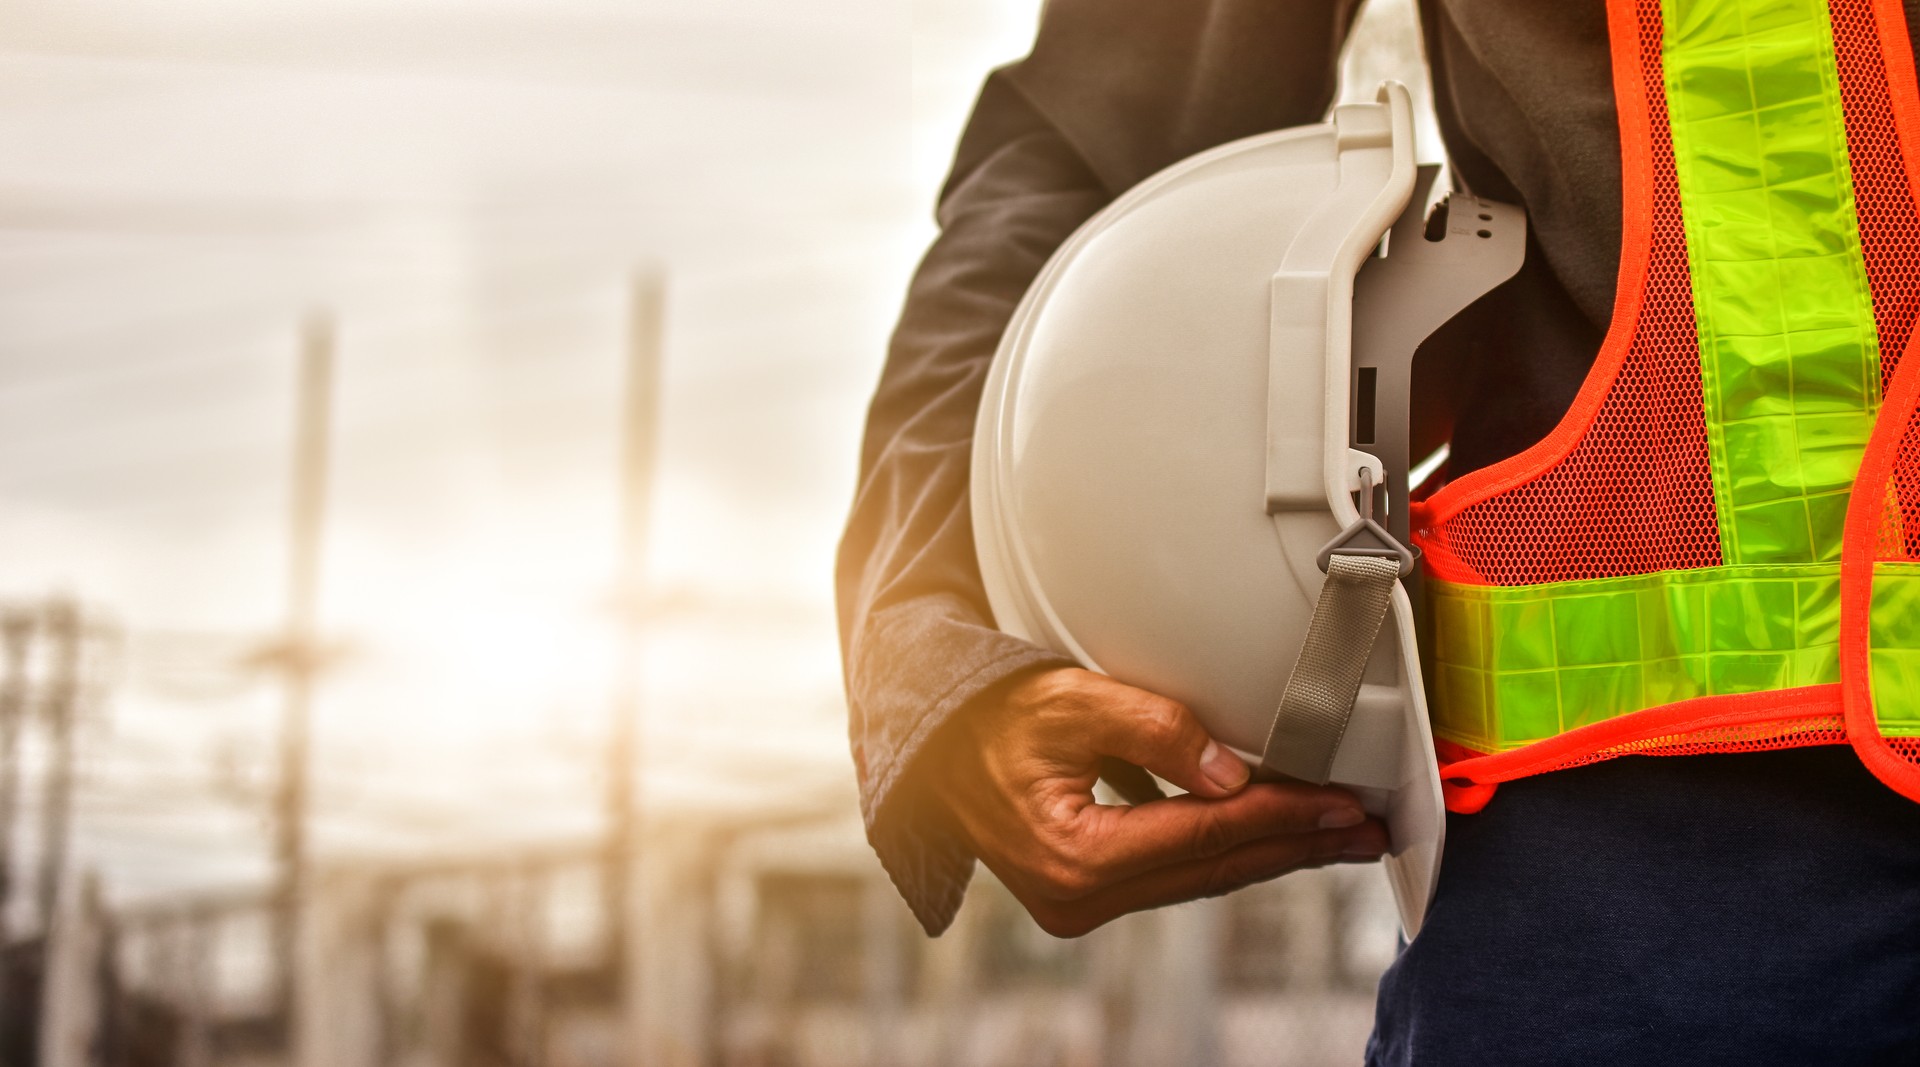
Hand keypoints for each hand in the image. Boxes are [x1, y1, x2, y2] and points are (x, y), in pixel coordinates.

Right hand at [925, 667, 1388, 937]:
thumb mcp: (1072, 700)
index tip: (1342, 804)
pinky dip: (1225, 852)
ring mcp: (1079, 903)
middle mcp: (1079, 896)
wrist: (928, 746)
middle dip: (1296, 846)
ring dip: (1270, 854)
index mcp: (1076, 855)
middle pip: (1213, 869)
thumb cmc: (990, 716)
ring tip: (1336, 836)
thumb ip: (1155, 730)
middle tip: (1365, 831)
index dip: (1283, 816)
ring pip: (1199, 878)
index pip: (1206, 835)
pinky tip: (1269, 837)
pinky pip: (1174, 875)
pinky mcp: (1083, 894)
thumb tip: (1231, 775)